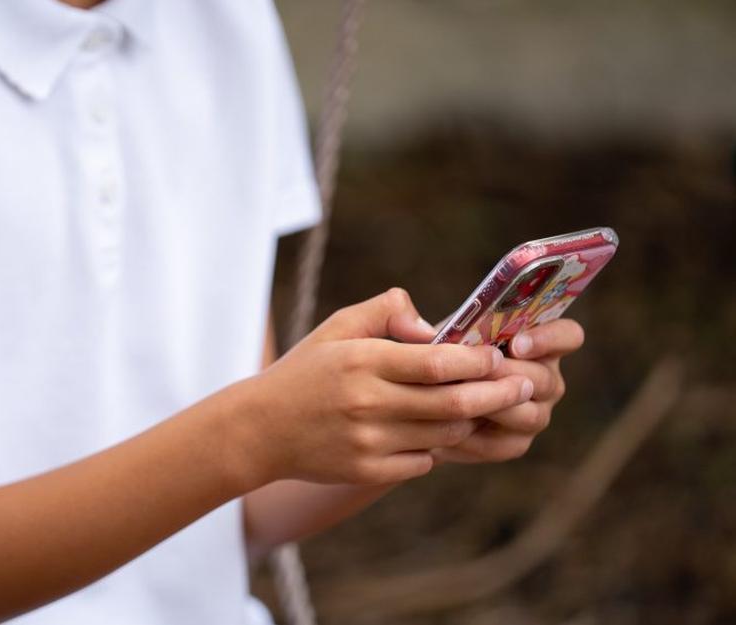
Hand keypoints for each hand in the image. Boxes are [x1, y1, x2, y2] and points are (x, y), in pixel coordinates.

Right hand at [241, 288, 533, 486]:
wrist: (259, 429)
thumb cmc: (305, 372)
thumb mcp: (336, 328)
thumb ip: (385, 313)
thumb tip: (433, 325)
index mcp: (362, 361)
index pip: (436, 363)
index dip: (477, 361)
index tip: (499, 355)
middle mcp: (367, 403)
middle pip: (452, 403)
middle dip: (497, 394)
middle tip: (524, 386)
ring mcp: (367, 442)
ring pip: (444, 434)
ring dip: (470, 420)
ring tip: (484, 406)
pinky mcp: (365, 471)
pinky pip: (421, 461)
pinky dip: (435, 447)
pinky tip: (435, 432)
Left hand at [432, 319, 584, 463]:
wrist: (416, 398)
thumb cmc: (431, 354)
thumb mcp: (430, 331)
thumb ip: (422, 320)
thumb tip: (428, 332)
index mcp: (537, 343)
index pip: (568, 336)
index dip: (549, 338)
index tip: (515, 343)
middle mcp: (545, 379)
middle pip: (544, 380)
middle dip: (508, 376)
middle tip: (475, 374)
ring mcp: (535, 414)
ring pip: (529, 416)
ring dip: (494, 408)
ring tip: (458, 401)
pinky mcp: (514, 443)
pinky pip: (503, 446)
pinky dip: (474, 439)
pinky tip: (444, 431)